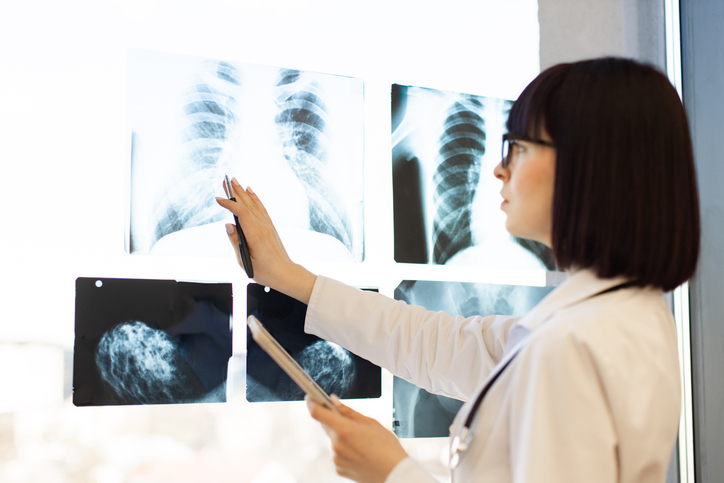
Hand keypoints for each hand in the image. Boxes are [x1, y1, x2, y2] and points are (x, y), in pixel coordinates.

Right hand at [215, 178, 315, 303]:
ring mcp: (268, 226)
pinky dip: (255, 199)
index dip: (230, 204)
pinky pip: (261, 209)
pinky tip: (250, 191)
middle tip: (225, 179)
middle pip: (247, 205)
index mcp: (256, 236)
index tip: (218, 199)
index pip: (242, 214)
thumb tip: (228, 225)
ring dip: (244, 192)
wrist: (285, 274)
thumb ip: (236, 242)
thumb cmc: (266, 272)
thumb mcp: (245, 261)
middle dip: (235, 191)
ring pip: (254, 205)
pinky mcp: (270, 227)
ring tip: (235, 181)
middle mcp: (263, 228)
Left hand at [307, 395, 407, 482]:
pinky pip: (338, 454)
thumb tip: (333, 401)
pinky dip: (345, 450)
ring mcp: (336, 458)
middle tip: (350, 420)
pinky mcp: (339, 469)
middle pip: (327, 426)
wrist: (395, 475)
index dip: (312, 402)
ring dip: (342, 436)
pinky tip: (360, 453)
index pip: (317, 413)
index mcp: (344, 429)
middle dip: (334, 420)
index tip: (311, 396)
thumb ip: (349, 412)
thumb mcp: (371, 423)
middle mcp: (336, 445)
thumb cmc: (387, 447)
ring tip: (362, 441)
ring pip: (333, 440)